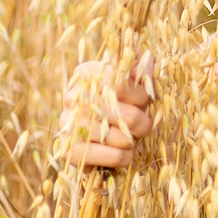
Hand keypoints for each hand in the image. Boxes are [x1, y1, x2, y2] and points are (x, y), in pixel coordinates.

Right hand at [62, 54, 155, 168]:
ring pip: (123, 138)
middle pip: (129, 116)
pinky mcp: (70, 152)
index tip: (143, 101)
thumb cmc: (116, 104)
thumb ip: (139, 72)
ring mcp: (69, 125)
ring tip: (128, 137)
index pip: (124, 84)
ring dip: (133, 141)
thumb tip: (147, 61)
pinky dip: (124, 157)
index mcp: (87, 73)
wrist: (89, 136)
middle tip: (141, 124)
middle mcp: (73, 97)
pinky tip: (122, 152)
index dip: (141, 96)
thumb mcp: (128, 84)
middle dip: (142, 123)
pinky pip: (114, 156)